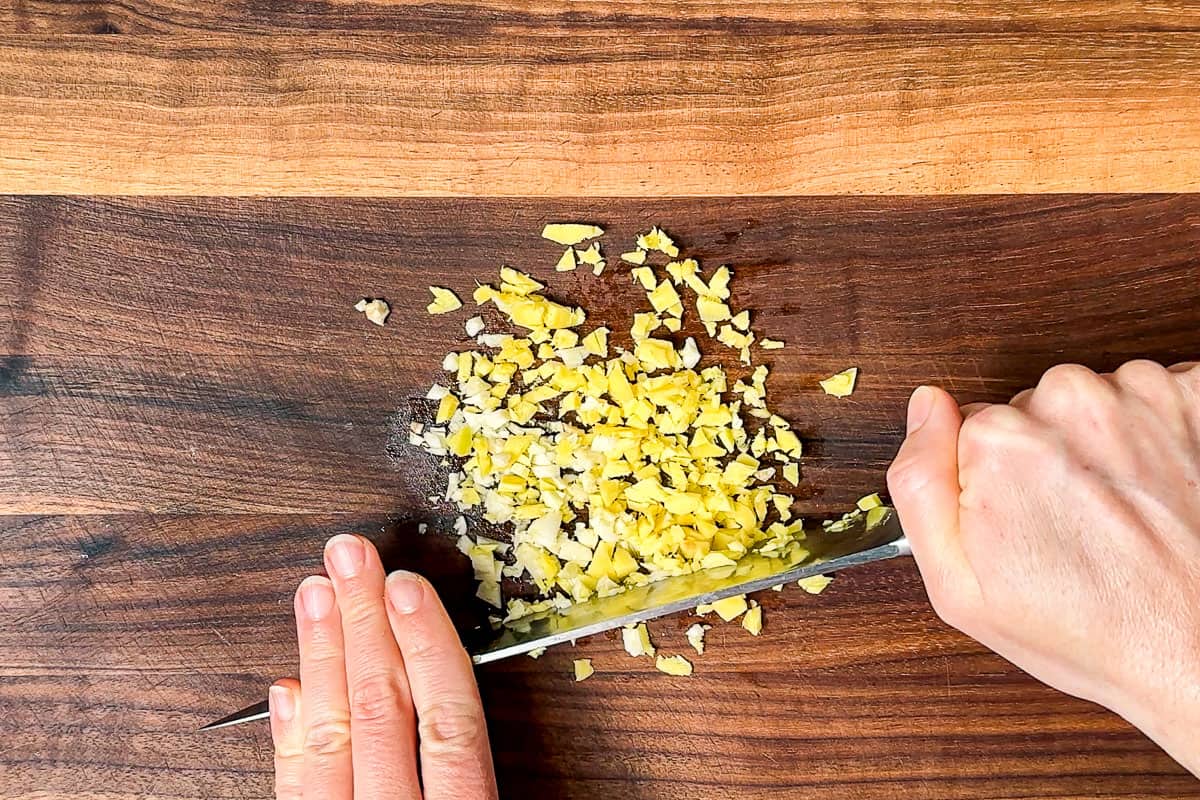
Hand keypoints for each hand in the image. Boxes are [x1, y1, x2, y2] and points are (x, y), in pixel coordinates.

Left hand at [268, 534, 498, 798]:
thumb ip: (479, 763)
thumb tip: (462, 684)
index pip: (449, 720)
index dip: (429, 646)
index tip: (407, 588)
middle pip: (384, 710)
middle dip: (366, 623)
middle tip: (351, 560)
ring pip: (332, 737)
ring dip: (321, 656)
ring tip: (315, 593)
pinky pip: (293, 788)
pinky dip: (289, 734)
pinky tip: (288, 686)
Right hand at [887, 360, 1199, 775]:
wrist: (1196, 652)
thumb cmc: (1089, 630)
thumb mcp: (958, 588)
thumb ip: (918, 484)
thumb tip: (924, 405)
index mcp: (1001, 444)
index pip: (971, 427)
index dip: (988, 478)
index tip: (1021, 520)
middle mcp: (1068, 405)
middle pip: (1032, 408)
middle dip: (1044, 454)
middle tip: (1070, 523)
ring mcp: (1140, 398)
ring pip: (1091, 399)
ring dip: (1101, 441)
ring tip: (1120, 509)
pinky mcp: (1196, 398)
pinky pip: (1155, 391)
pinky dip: (1156, 429)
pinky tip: (1158, 485)